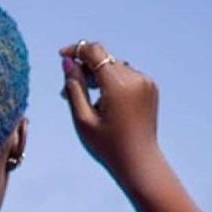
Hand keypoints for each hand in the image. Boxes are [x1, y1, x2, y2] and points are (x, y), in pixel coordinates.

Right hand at [59, 41, 159, 179]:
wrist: (139, 161)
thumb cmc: (107, 145)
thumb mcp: (83, 118)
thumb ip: (74, 87)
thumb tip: (68, 62)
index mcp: (118, 85)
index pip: (95, 52)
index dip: (76, 50)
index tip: (62, 56)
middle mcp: (135, 78)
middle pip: (104, 59)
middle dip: (84, 68)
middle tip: (67, 90)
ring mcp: (145, 82)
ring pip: (114, 66)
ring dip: (97, 76)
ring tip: (86, 99)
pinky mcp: (150, 88)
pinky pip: (126, 75)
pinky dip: (112, 81)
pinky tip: (103, 101)